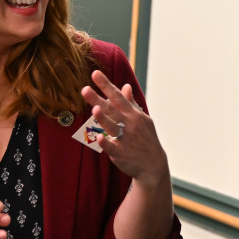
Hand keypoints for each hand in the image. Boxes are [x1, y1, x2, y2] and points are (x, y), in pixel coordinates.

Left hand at [81, 70, 168, 187]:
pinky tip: (98, 138)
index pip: (117, 96)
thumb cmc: (146, 139)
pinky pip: (112, 147)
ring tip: (94, 109)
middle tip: (85, 88)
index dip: (106, 85)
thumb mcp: (143, 119)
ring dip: (104, 118)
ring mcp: (126, 139)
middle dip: (98, 98)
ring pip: (113, 127)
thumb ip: (131, 103)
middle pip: (112, 109)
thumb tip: (125, 86)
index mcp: (133, 114)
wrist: (153, 165)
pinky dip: (106, 143)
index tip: (95, 74)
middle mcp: (129, 124)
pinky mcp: (121, 154)